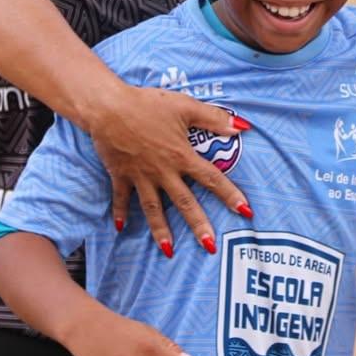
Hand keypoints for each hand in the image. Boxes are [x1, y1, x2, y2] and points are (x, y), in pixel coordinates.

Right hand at [89, 83, 250, 253]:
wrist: (108, 107)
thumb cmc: (147, 103)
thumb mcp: (185, 106)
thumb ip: (214, 118)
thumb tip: (241, 127)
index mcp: (181, 156)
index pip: (212, 179)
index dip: (230, 195)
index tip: (246, 212)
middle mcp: (163, 172)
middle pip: (184, 202)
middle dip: (198, 225)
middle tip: (210, 247)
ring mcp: (141, 176)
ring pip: (154, 209)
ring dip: (161, 231)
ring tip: (168, 251)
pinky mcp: (121, 175)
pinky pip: (121, 198)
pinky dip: (120, 213)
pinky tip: (120, 228)